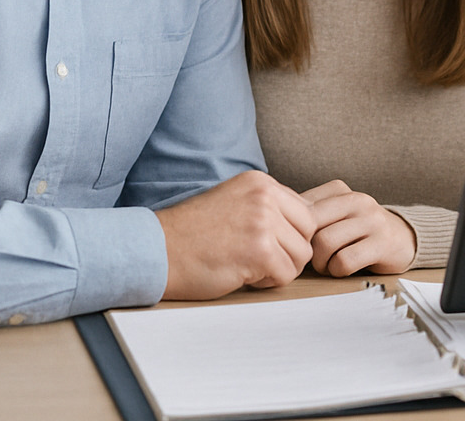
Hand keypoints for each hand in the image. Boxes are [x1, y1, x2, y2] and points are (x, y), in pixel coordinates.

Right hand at [153, 170, 314, 299]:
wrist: (157, 251)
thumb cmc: (192, 234)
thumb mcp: (235, 202)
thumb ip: (268, 208)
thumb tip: (306, 226)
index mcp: (260, 182)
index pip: (303, 210)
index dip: (288, 234)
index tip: (263, 244)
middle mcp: (265, 196)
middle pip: (308, 231)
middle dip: (289, 251)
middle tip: (259, 259)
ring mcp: (263, 221)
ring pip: (301, 255)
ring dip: (279, 268)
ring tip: (249, 266)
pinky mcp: (259, 250)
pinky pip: (285, 275)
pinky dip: (267, 282)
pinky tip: (242, 275)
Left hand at [301, 180, 417, 275]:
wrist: (403, 238)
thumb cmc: (359, 230)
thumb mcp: (335, 213)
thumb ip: (309, 213)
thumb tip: (274, 220)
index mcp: (340, 189)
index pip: (301, 207)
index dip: (294, 230)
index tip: (300, 242)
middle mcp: (357, 200)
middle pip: (310, 225)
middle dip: (305, 248)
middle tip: (310, 259)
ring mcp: (371, 220)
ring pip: (325, 244)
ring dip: (321, 263)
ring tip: (327, 264)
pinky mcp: (382, 243)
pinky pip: (344, 261)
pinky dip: (337, 271)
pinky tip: (342, 269)